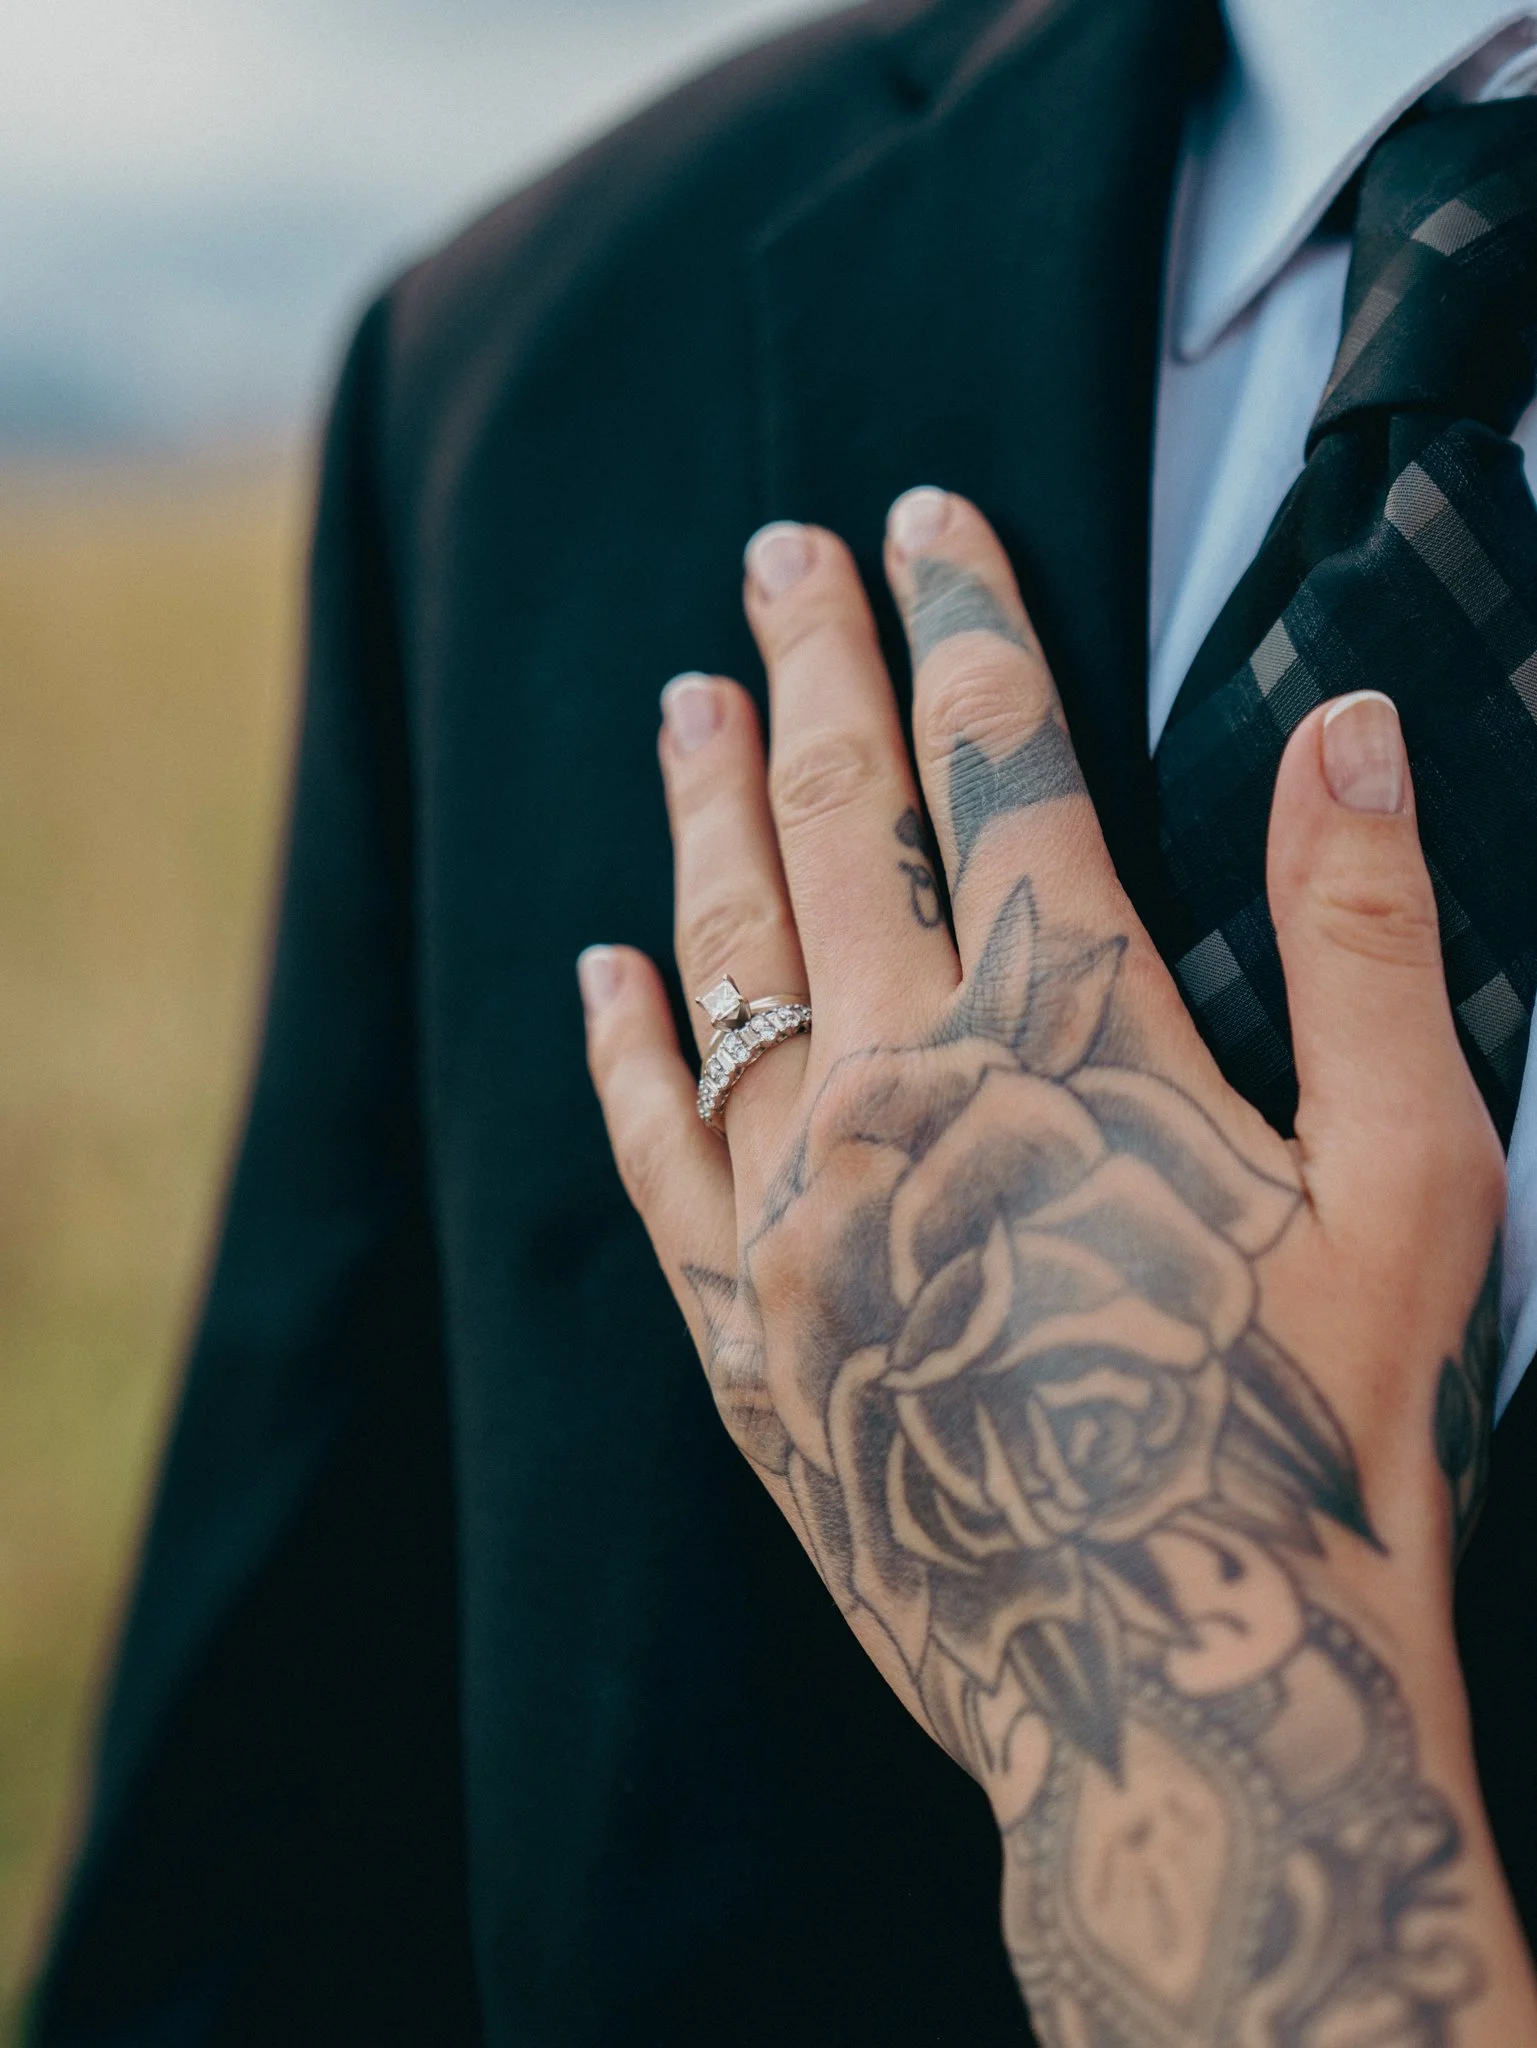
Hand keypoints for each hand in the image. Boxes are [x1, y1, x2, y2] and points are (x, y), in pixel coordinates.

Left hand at [580, 488, 1535, 2042]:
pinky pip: (653, 1154)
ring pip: (728, 956)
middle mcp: (907, 1089)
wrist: (1178, 1699)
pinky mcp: (748, 1328)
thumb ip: (1372, 941)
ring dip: (705, 813)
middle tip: (774, 550)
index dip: (961, 621)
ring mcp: (804, 1209)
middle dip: (813, 666)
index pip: (999, 766)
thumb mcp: (1412, 1184)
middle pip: (840, 824)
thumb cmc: (1319, 1442)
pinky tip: (598, 968)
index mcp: (1071, 1034)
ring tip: (684, 700)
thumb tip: (1346, 729)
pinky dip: (621, 1049)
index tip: (920, 515)